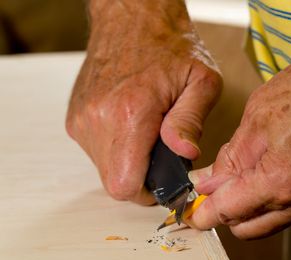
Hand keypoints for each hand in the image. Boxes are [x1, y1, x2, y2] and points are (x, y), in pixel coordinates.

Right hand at [66, 0, 221, 204]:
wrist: (130, 19)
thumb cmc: (168, 47)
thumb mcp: (200, 80)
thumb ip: (190, 121)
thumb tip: (184, 153)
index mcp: (130, 112)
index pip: (125, 184)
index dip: (145, 194)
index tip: (160, 183)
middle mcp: (98, 119)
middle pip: (114, 182)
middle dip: (139, 179)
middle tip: (158, 156)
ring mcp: (83, 119)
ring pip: (104, 169)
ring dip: (127, 162)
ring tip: (144, 136)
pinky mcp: (76, 118)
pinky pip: (96, 152)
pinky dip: (115, 149)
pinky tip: (129, 127)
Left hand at [187, 53, 290, 238]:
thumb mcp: (258, 119)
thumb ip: (230, 157)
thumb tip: (207, 182)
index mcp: (278, 181)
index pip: (225, 212)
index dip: (201, 215)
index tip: (189, 212)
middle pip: (244, 227)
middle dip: (222, 211)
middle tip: (211, 188)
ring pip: (264, 222)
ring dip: (244, 206)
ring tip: (237, 177)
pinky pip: (283, 212)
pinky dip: (264, 200)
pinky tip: (260, 176)